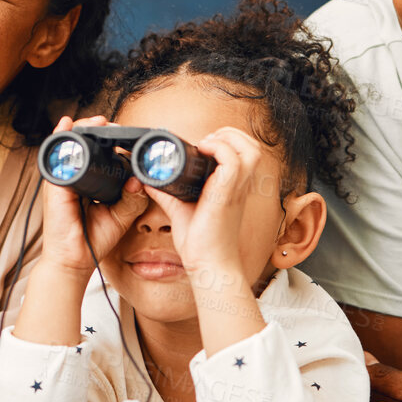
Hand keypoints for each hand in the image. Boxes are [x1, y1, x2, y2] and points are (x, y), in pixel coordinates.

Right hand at [38, 115, 148, 275]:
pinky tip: (67, 124)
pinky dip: (60, 138)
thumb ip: (132, 199)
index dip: (110, 142)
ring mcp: (63, 180)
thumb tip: (139, 180)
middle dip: (96, 129)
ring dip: (82, 128)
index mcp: (91, 183)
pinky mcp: (55, 185)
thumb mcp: (120, 217)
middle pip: (83, 145)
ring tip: (97, 121)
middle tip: (111, 124)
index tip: (123, 134)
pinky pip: (55, 157)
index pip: (99, 156)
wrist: (74, 260)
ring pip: (70, 145)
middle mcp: (76, 178)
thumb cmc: (92, 239)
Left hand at [140, 125, 266, 278]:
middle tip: (207, 142)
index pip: (244, 153)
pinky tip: (203, 151)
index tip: (203, 145)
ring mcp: (235, 191)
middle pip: (252, 146)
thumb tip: (148, 179)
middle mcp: (239, 187)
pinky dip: (219, 149)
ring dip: (229, 139)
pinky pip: (232, 162)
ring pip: (250, 149)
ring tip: (207, 144)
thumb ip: (167, 194)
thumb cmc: (200, 245)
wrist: (207, 266)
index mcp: (233, 188)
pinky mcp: (226, 196)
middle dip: (231, 134)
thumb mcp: (181, 211)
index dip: (227, 141)